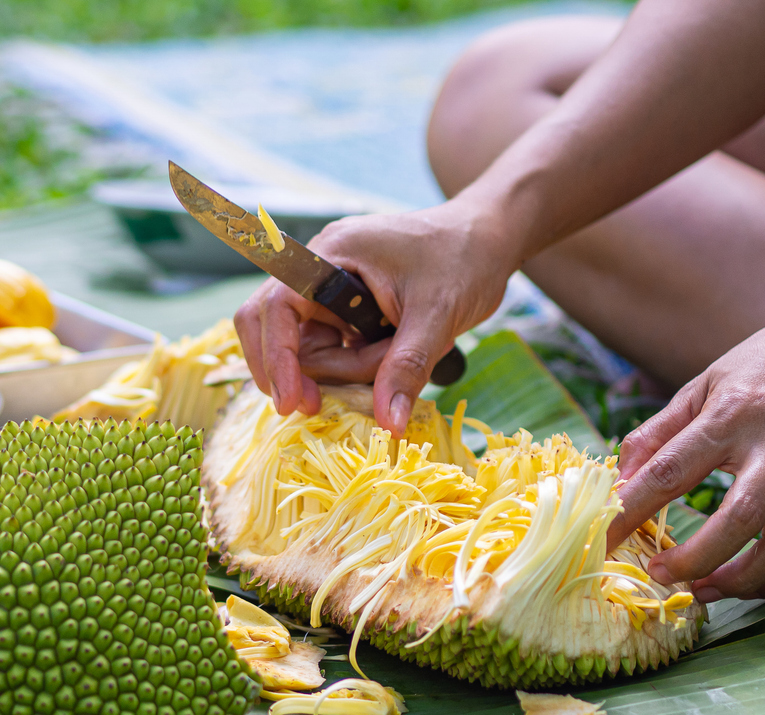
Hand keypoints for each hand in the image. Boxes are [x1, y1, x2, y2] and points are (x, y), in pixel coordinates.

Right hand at [233, 198, 515, 434]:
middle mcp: (320, 269)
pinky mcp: (346, 309)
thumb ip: (407, 367)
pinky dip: (352, 365)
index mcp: (332, 255)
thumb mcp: (438, 315)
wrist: (489, 239)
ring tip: (395, 354)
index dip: (275, 357)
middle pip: (276, 329)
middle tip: (320, 406)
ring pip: (309, 346)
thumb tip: (387, 425)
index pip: (276, 307)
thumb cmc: (464, 259)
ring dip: (342, 368)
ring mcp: (332, 290)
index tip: (290, 403)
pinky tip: (387, 356)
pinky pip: (331, 347)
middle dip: (299, 370)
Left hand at [605, 306, 764, 600]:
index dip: (634, 508)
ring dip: (741, 580)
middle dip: (696, 558)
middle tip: (659, 574)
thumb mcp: (703, 383)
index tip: (605, 539)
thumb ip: (659, 431)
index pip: (674, 470)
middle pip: (739, 518)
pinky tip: (748, 586)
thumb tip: (619, 474)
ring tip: (702, 590)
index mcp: (733, 415)